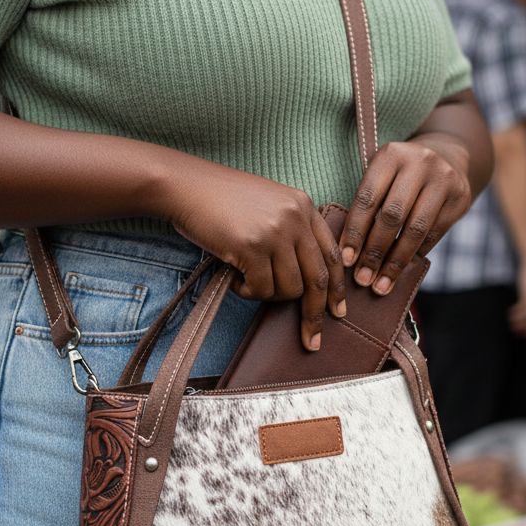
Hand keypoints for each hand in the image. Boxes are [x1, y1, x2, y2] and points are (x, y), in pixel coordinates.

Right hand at [161, 163, 345, 350]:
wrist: (187, 186)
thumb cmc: (222, 200)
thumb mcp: (269, 204)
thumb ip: (292, 229)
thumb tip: (306, 278)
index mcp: (303, 206)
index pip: (331, 254)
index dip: (337, 287)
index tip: (337, 311)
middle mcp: (295, 218)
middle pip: (318, 278)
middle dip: (315, 314)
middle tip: (312, 339)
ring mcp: (275, 232)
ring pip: (289, 289)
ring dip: (268, 295)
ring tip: (248, 281)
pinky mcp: (252, 246)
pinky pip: (261, 289)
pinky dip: (247, 292)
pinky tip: (235, 278)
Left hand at [337, 135, 472, 293]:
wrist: (446, 157)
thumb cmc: (399, 176)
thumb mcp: (381, 176)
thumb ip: (368, 206)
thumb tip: (350, 255)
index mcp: (390, 155)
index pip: (367, 199)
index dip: (355, 232)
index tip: (345, 261)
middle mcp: (419, 162)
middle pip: (392, 216)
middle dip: (375, 252)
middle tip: (362, 279)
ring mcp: (443, 178)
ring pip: (415, 229)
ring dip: (396, 262)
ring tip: (381, 285)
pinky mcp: (460, 196)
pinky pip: (434, 234)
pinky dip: (415, 255)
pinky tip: (401, 270)